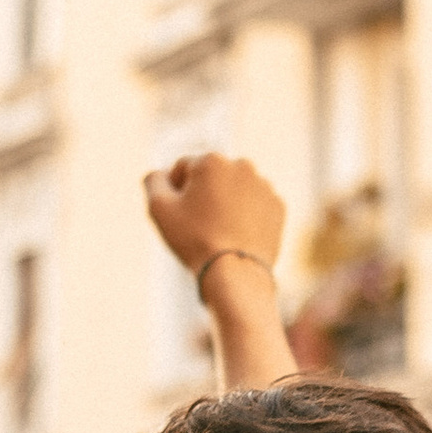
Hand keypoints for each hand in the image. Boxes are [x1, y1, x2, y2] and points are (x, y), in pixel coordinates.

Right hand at [143, 152, 285, 288]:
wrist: (235, 272)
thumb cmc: (194, 239)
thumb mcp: (159, 208)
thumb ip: (153, 181)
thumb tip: (160, 173)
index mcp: (212, 160)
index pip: (184, 168)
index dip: (175, 191)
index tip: (177, 214)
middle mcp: (242, 165)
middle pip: (212, 177)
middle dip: (203, 194)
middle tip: (197, 224)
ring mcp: (264, 186)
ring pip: (234, 190)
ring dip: (225, 203)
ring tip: (217, 231)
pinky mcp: (278, 207)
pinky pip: (255, 206)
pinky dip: (245, 216)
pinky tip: (235, 235)